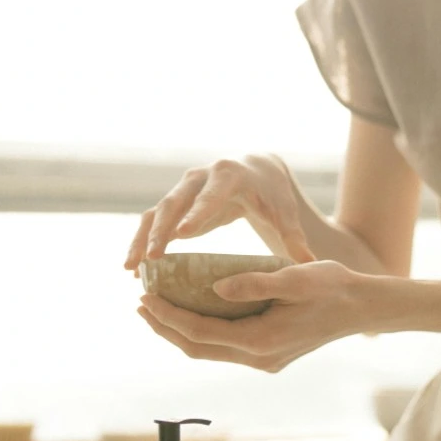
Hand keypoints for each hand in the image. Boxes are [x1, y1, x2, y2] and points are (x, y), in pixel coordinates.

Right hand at [124, 154, 317, 269]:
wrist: (256, 171)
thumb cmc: (272, 194)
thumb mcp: (285, 213)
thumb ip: (294, 238)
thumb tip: (310, 264)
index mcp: (229, 176)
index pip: (210, 196)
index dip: (196, 215)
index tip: (182, 236)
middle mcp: (199, 178)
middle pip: (174, 203)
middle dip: (160, 231)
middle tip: (151, 259)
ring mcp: (183, 189)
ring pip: (155, 213)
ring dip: (142, 240)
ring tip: (131, 269)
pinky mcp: (175, 204)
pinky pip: (152, 222)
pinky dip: (143, 243)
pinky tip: (135, 269)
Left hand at [136, 261, 378, 371]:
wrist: (363, 307)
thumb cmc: (332, 287)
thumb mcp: (293, 277)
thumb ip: (252, 283)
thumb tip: (214, 287)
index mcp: (261, 340)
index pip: (199, 332)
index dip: (168, 316)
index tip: (145, 297)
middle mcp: (259, 357)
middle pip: (197, 348)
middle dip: (165, 327)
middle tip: (141, 304)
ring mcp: (264, 360)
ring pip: (210, 350)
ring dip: (181, 331)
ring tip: (159, 307)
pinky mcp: (269, 355)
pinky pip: (226, 346)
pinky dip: (204, 330)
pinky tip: (194, 311)